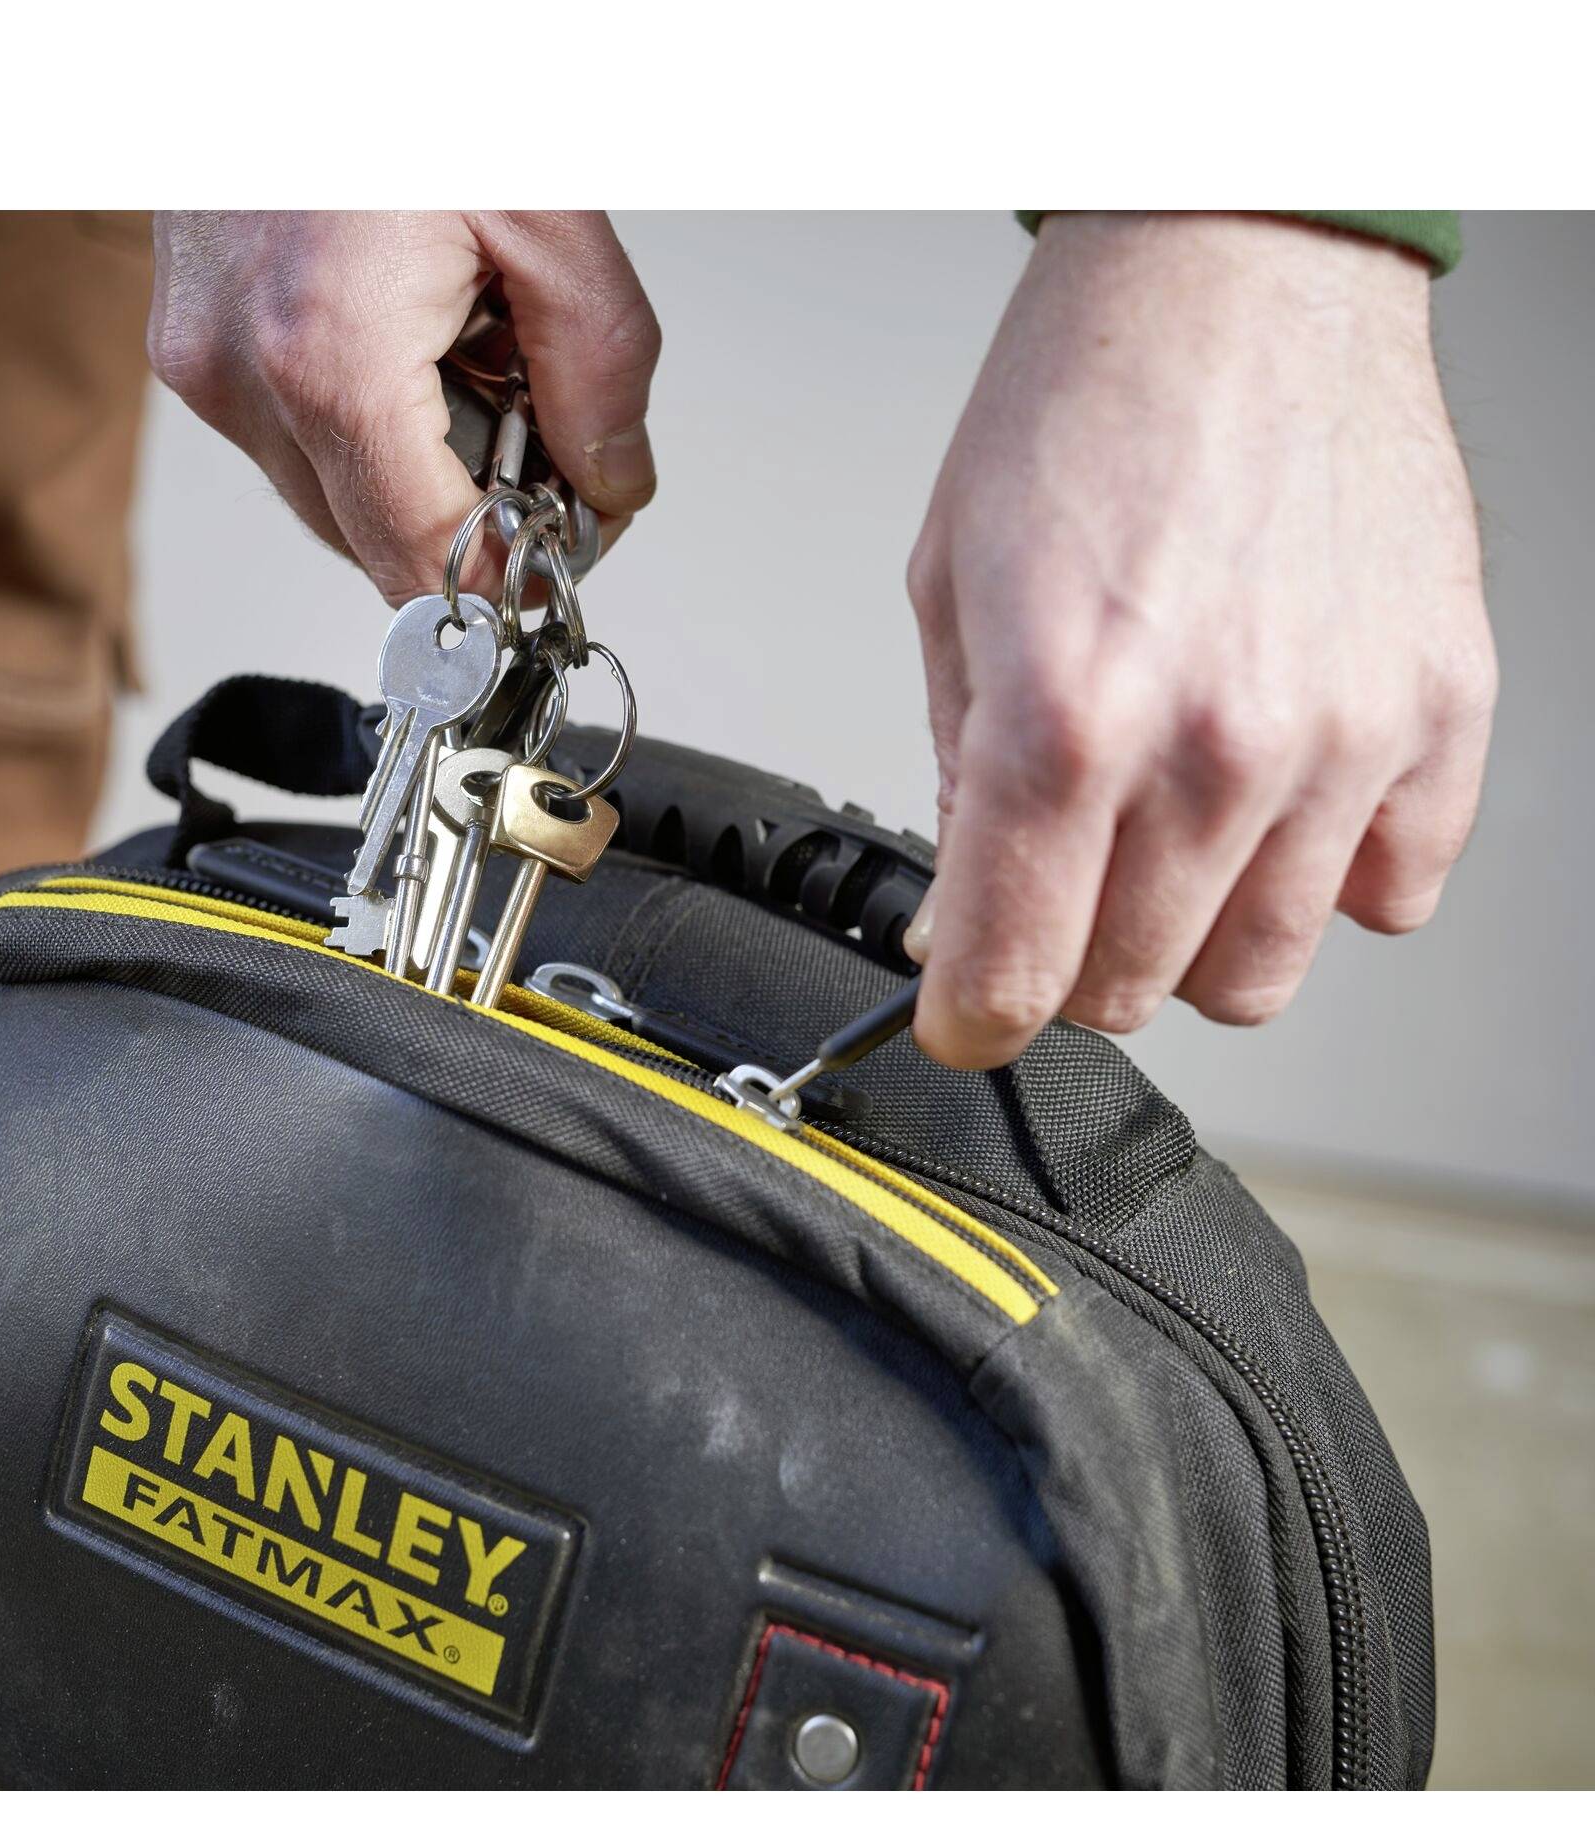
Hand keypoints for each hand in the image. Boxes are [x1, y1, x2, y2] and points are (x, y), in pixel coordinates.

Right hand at [148, 211, 660, 602]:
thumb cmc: (401, 69)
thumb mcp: (548, 212)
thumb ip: (601, 371)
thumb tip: (612, 487)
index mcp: (327, 356)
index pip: (422, 564)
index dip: (506, 586)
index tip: (562, 571)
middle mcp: (242, 378)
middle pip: (379, 550)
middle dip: (474, 519)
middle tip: (542, 434)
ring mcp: (203, 367)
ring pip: (337, 505)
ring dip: (420, 471)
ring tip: (468, 352)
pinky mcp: (190, 348)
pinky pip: (296, 444)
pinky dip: (368, 423)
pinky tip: (407, 338)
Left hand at [905, 212, 1497, 1069]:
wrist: (1238, 275)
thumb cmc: (1086, 407)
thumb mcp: (949, 596)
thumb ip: (958, 780)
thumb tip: (962, 916)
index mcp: (1065, 717)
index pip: (1011, 973)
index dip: (971, 1017)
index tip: (966, 1013)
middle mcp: (1213, 747)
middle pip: (1132, 989)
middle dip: (1071, 963)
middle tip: (1059, 887)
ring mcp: (1342, 740)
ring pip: (1258, 973)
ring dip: (1194, 938)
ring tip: (1167, 839)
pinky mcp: (1439, 716)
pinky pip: (1389, 897)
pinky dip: (1324, 879)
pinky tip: (1278, 802)